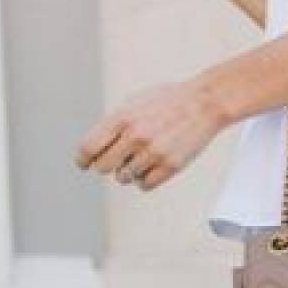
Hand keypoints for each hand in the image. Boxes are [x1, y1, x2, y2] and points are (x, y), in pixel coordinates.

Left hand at [73, 79, 220, 190]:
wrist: (204, 103)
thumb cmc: (168, 102)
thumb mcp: (134, 103)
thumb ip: (114, 123)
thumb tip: (95, 148)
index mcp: (123, 117)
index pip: (90, 147)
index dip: (83, 159)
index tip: (83, 164)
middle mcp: (136, 136)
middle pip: (104, 167)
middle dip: (107, 165)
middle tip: (115, 160)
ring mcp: (154, 152)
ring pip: (124, 178)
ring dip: (128, 172)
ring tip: (140, 158)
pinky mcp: (171, 166)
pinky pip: (144, 185)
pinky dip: (143, 180)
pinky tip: (150, 168)